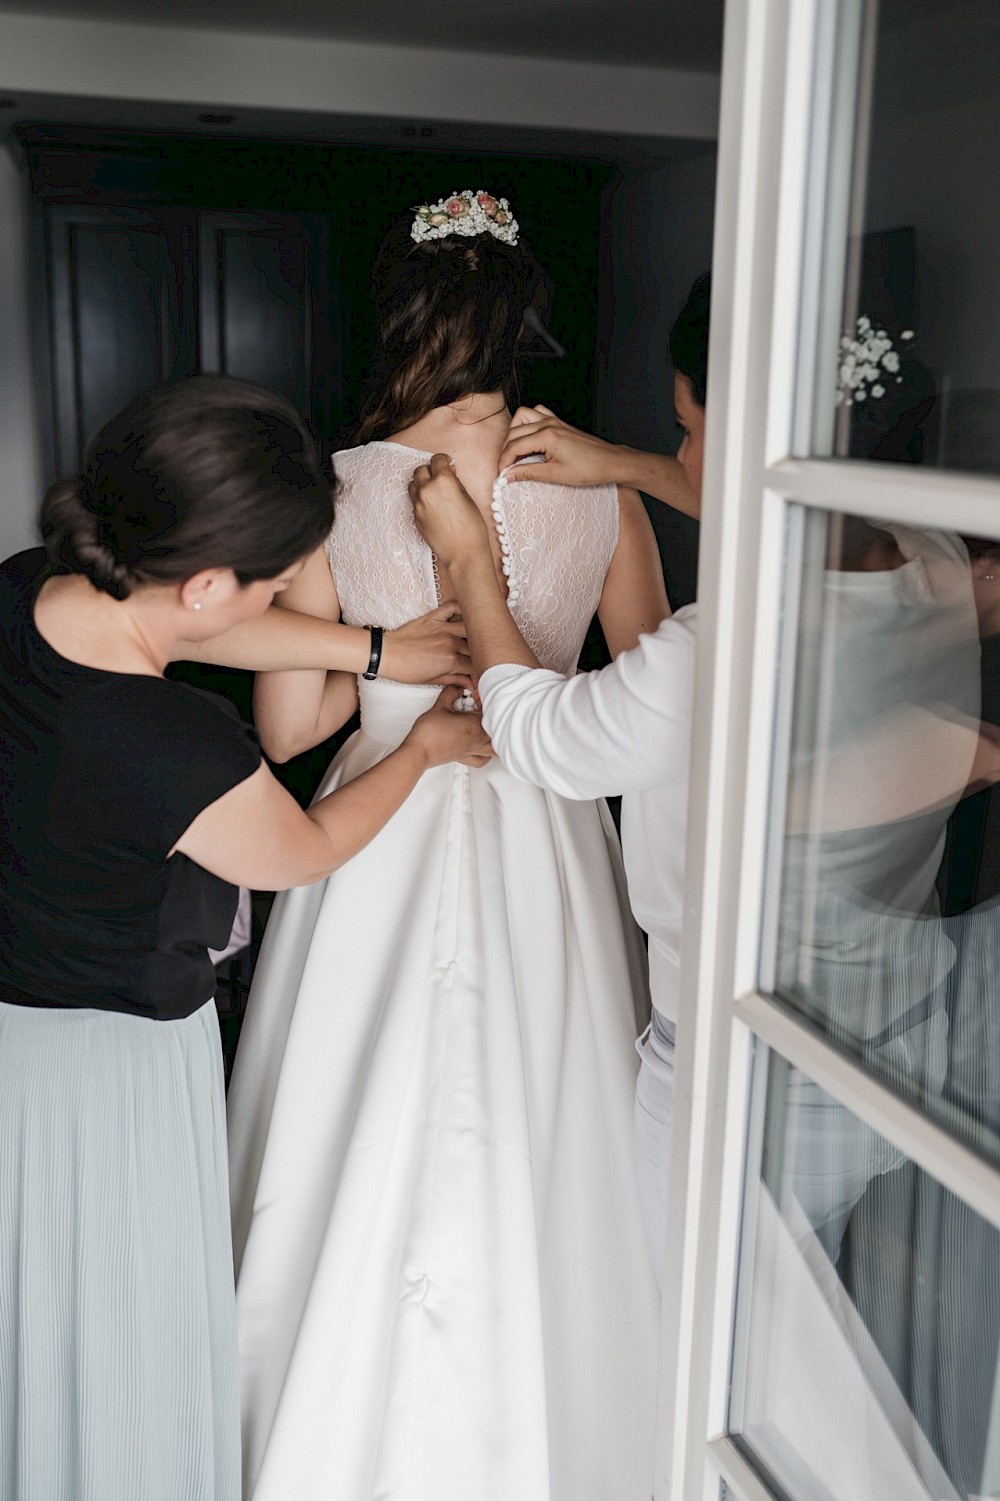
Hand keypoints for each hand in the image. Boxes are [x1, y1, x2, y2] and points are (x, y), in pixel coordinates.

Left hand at [381, 601, 472, 686]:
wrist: (386, 654)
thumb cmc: (404, 669)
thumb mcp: (431, 680)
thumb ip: (454, 679)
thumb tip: (469, 683)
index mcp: (451, 661)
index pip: (475, 666)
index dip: (478, 672)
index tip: (477, 675)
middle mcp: (451, 643)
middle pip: (475, 649)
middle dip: (478, 657)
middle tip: (476, 661)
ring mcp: (443, 628)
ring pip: (470, 628)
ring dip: (475, 635)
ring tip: (474, 640)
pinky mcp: (434, 618)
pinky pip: (453, 608)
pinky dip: (461, 609)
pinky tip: (463, 617)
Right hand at [405, 686, 493, 769]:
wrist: (419, 751)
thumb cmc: (429, 732)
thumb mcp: (439, 706)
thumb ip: (450, 693)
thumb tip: (456, 688)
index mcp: (475, 724)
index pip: (490, 711)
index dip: (485, 701)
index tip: (475, 697)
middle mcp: (477, 738)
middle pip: (496, 728)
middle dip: (492, 718)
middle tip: (480, 710)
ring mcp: (472, 750)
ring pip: (494, 747)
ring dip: (495, 737)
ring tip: (487, 729)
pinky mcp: (464, 758)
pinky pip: (482, 760)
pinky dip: (486, 755)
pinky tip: (482, 749)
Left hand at [408, 453, 491, 569]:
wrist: (463, 553)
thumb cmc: (472, 528)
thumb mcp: (468, 498)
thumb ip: (455, 482)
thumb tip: (449, 473)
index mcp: (443, 481)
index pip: (437, 460)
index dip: (443, 461)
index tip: (447, 464)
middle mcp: (427, 490)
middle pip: (421, 470)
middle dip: (431, 471)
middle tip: (441, 477)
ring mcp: (418, 504)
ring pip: (413, 484)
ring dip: (422, 483)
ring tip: (434, 491)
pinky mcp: (415, 517)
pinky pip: (414, 500)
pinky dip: (421, 498)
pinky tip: (433, 506)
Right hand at [498, 405, 622, 486]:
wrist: (610, 462)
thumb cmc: (589, 469)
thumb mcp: (555, 475)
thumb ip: (528, 473)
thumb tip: (507, 476)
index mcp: (547, 435)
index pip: (514, 446)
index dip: (503, 462)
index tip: (500, 475)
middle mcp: (548, 423)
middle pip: (514, 432)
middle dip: (505, 450)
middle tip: (505, 468)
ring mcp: (554, 420)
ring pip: (522, 416)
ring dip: (514, 432)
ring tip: (515, 451)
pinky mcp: (559, 422)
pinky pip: (537, 414)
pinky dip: (528, 424)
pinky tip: (530, 439)